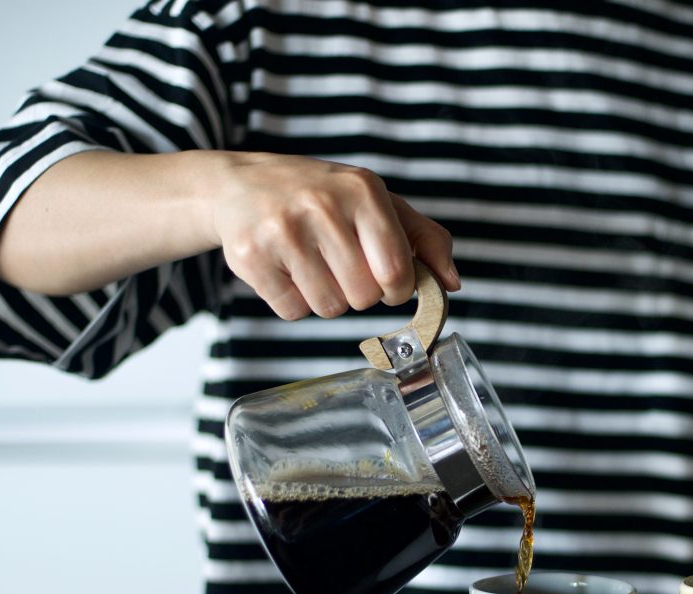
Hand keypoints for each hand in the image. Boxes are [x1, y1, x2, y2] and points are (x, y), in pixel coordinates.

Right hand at [207, 153, 457, 319]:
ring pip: (329, 308)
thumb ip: (424, 239)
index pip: (397, 271)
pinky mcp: (250, 256)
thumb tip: (451, 283)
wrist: (240, 184)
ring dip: (325, 297)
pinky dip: (292, 300)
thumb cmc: (321, 197)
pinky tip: (285, 268)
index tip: (385, 279)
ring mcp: (282, 230)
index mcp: (362, 191)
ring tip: (310, 263)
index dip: (396, 289)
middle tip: (339, 264)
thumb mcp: (376, 203)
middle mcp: (322, 205)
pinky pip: (291, 310)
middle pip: (363, 297)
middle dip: (357, 292)